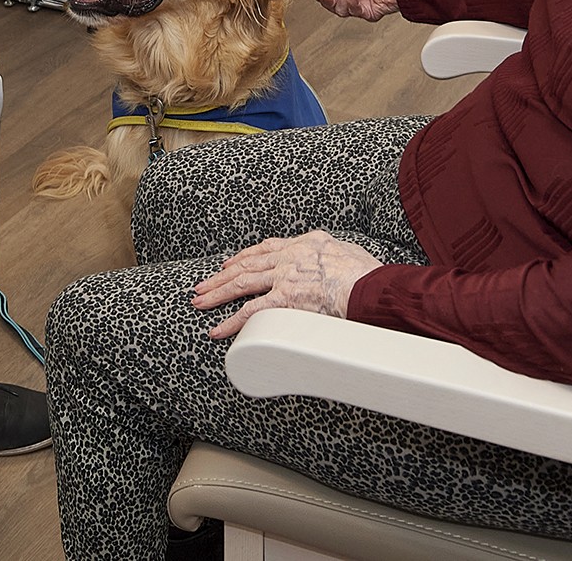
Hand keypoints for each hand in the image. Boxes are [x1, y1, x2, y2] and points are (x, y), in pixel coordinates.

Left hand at [193, 230, 384, 338]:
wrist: (371, 286)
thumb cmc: (368, 274)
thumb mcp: (349, 251)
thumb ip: (335, 255)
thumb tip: (337, 260)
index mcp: (306, 242)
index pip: (267, 248)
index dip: (246, 255)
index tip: (232, 262)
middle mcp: (290, 256)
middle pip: (248, 263)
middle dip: (223, 275)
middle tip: (205, 283)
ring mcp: (285, 277)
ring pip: (242, 283)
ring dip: (218, 292)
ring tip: (200, 301)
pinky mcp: (284, 300)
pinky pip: (251, 312)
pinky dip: (232, 322)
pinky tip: (219, 329)